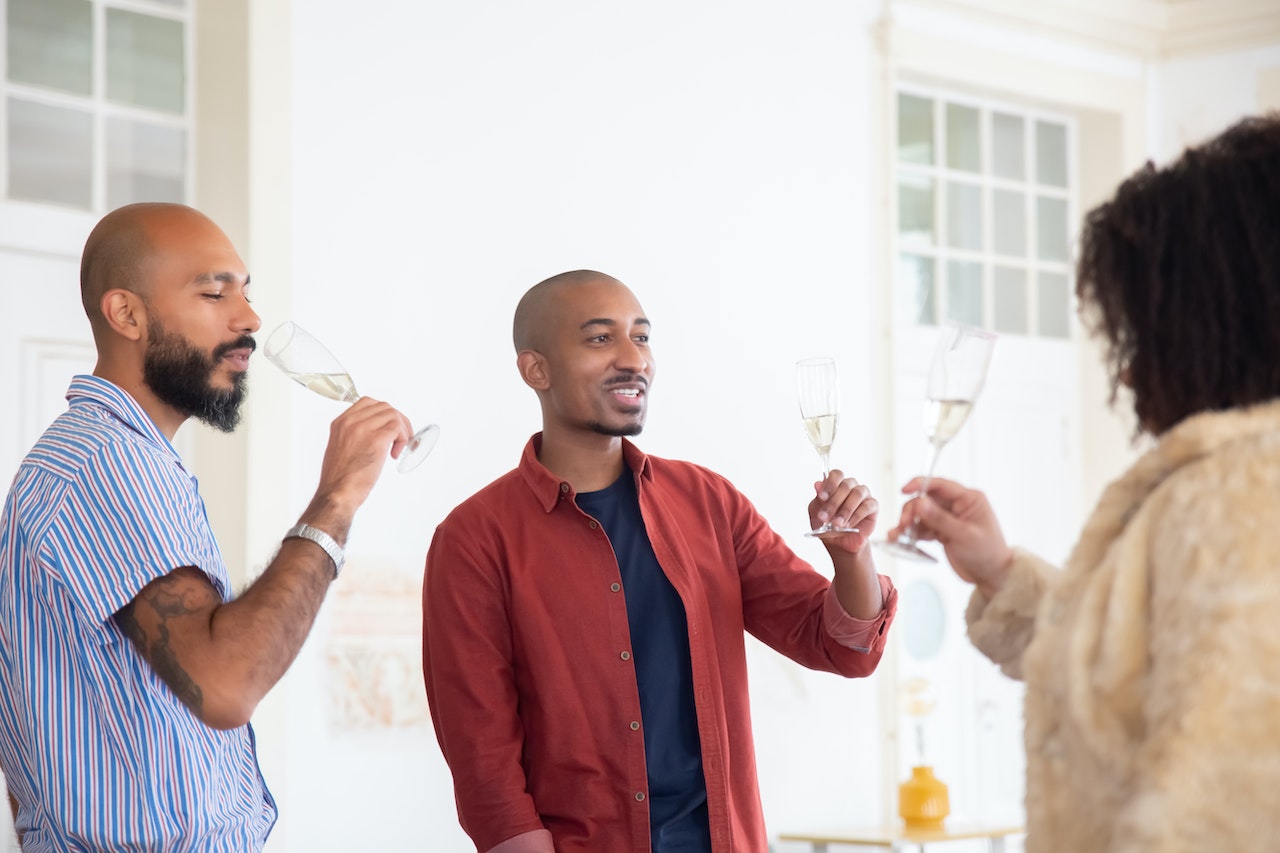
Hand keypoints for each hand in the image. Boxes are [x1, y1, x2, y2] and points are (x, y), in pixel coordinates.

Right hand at [311, 396, 413, 519]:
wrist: (337, 493)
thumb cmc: (340, 478)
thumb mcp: (341, 448)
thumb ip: (354, 435)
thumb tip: (375, 433)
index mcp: (341, 423)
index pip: (368, 403)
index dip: (384, 414)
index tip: (389, 426)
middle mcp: (351, 422)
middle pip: (384, 407)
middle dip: (397, 421)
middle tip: (401, 438)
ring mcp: (363, 428)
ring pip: (393, 416)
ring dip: (402, 431)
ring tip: (398, 447)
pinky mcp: (376, 439)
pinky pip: (397, 428)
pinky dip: (402, 439)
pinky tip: (395, 454)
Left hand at [808, 469, 877, 552]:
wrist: (839, 543)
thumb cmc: (827, 525)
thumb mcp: (817, 513)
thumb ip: (818, 499)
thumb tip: (817, 484)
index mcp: (836, 484)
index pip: (836, 474)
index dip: (829, 484)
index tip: (821, 497)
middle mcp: (851, 486)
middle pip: (845, 485)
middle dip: (833, 502)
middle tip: (824, 517)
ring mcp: (863, 494)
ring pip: (857, 494)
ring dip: (845, 510)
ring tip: (836, 524)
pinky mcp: (873, 506)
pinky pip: (866, 506)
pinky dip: (855, 516)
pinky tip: (848, 525)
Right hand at [888, 476, 1012, 597]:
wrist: (992, 576)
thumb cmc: (987, 554)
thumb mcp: (964, 536)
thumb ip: (940, 519)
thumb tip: (919, 502)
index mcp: (969, 499)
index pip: (940, 485)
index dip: (920, 484)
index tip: (904, 490)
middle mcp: (957, 506)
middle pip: (926, 499)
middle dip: (912, 510)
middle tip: (904, 525)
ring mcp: (948, 518)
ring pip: (921, 514)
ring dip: (909, 523)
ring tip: (898, 535)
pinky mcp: (941, 531)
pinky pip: (922, 527)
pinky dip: (912, 533)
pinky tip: (901, 539)